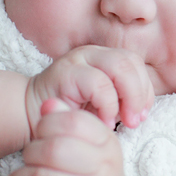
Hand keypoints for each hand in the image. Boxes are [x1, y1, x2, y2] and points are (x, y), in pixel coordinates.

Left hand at [7, 98, 131, 175]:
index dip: (46, 125)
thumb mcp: (89, 144)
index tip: (41, 135)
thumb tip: (48, 104)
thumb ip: (68, 120)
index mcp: (107, 144)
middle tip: (29, 160)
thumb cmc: (92, 174)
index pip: (72, 122)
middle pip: (53, 151)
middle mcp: (105, 171)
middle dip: (31, 153)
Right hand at [25, 46, 153, 139]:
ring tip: (124, 121)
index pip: (136, 64)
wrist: (30, 116)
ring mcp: (78, 59)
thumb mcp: (102, 106)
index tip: (142, 116)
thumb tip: (143, 112)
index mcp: (105, 58)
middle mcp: (92, 53)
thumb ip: (122, 102)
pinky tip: (104, 122)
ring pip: (119, 67)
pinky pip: (98, 83)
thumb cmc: (69, 114)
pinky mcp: (65, 72)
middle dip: (140, 94)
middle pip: (130, 62)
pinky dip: (108, 105)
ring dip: (128, 97)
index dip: (145, 90)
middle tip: (135, 121)